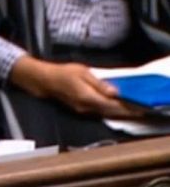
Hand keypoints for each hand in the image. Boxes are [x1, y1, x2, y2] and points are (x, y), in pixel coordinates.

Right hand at [11, 58, 145, 118]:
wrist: (46, 82)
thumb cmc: (64, 73)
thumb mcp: (84, 73)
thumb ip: (99, 84)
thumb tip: (115, 92)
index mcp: (88, 98)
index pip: (112, 105)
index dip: (126, 107)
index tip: (139, 106)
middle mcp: (86, 108)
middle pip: (110, 112)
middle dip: (125, 112)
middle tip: (140, 110)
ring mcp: (83, 111)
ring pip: (105, 114)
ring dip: (118, 113)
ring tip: (132, 110)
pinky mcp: (81, 110)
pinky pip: (99, 112)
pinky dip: (110, 111)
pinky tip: (117, 108)